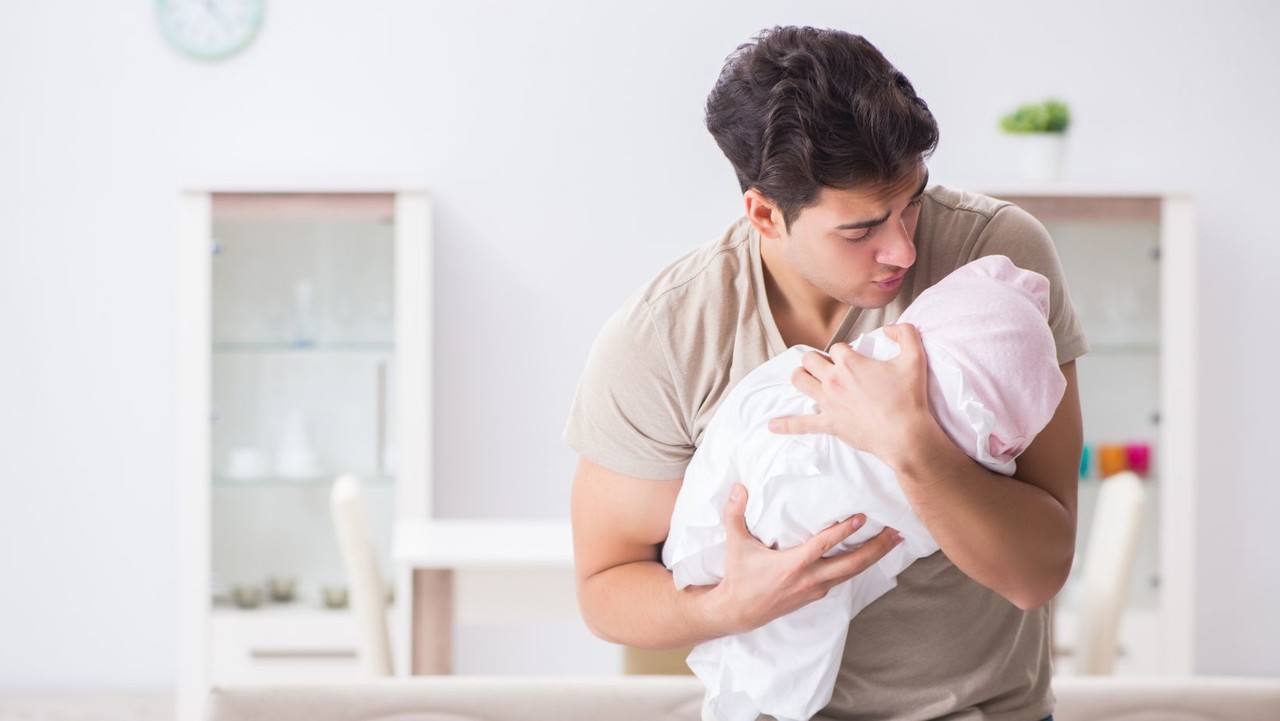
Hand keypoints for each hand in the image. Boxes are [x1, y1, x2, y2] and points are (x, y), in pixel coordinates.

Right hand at [706, 483, 902, 634]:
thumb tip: (738, 487)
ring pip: (853, 572)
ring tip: (893, 541)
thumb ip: (735, 514)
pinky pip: (844, 579)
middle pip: (852, 563)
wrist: (740, 612)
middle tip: (896, 532)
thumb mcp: (736, 545)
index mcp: (792, 565)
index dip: (844, 531)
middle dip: (876, 547)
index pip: (824, 545)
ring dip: (875, 557)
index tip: (862, 518)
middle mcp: (810, 578)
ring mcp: (816, 589)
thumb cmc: (740, 576)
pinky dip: (860, 566)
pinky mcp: (817, 594)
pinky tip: (870, 556)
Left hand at [769, 323, 933, 464]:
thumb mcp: (915, 358)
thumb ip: (905, 333)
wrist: (905, 434)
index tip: (853, 359)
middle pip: (810, 359)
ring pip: (800, 381)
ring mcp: (828, 402)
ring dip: (801, 377)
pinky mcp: (828, 424)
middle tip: (826, 366)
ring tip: (806, 378)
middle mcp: (834, 379)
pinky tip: (771, 426)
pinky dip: (785, 425)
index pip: (836, 347)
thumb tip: (889, 328)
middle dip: (816, 359)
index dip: (844, 351)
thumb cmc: (909, 398)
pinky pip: (801, 424)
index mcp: (850, 362)